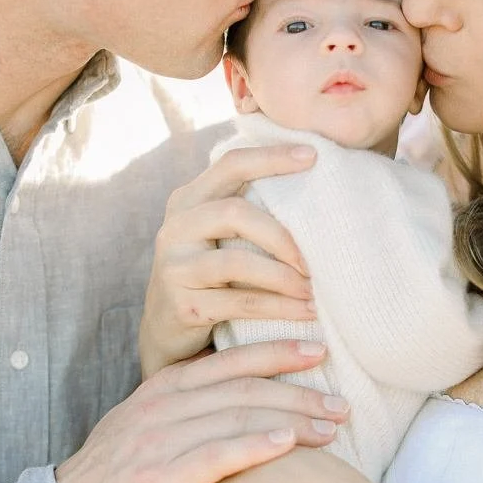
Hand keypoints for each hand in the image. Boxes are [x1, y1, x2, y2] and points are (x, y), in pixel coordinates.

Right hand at [56, 352, 343, 482]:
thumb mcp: (138, 433)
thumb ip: (179, 413)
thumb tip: (225, 403)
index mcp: (159, 391)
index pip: (226, 361)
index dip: (274, 353)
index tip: (316, 351)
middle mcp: (161, 406)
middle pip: (242, 386)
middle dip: (297, 389)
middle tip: (341, 398)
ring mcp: (159, 440)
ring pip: (237, 416)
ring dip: (291, 419)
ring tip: (332, 426)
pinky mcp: (158, 478)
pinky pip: (215, 455)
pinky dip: (255, 447)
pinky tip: (288, 446)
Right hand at [139, 139, 321, 367]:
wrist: (166, 327)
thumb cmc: (209, 273)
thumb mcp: (216, 234)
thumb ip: (246, 208)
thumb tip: (312, 180)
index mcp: (188, 200)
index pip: (230, 165)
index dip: (271, 157)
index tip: (312, 156)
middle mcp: (175, 227)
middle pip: (234, 213)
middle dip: (282, 235)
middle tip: (315, 257)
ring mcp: (175, 267)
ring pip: (237, 262)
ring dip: (284, 277)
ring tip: (315, 288)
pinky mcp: (183, 305)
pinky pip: (239, 303)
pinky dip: (279, 308)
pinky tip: (306, 312)